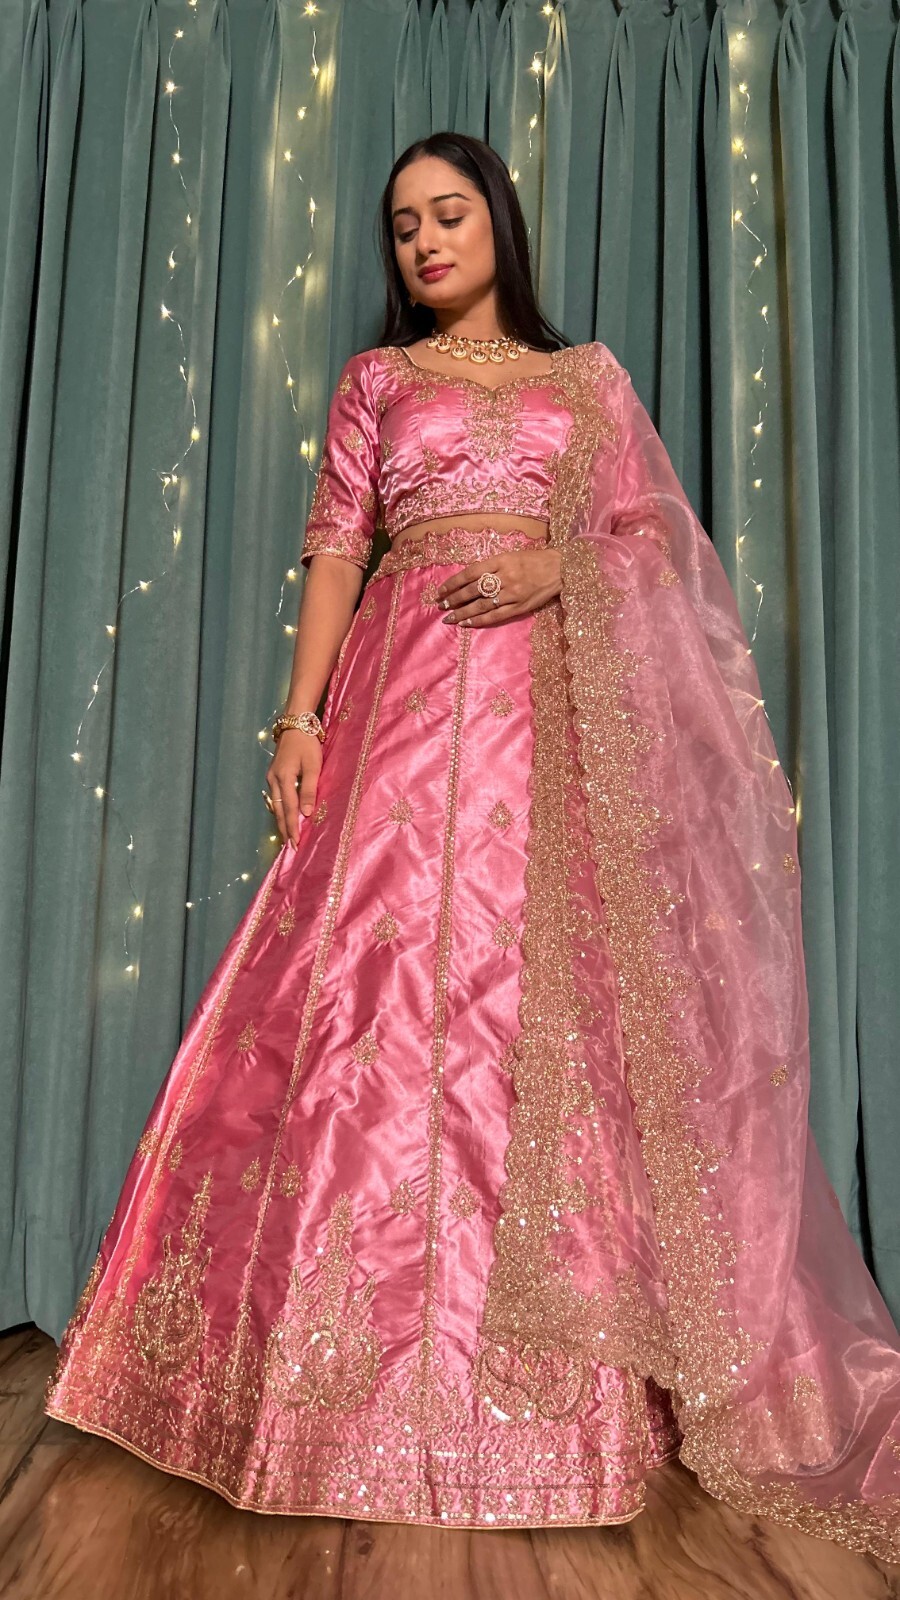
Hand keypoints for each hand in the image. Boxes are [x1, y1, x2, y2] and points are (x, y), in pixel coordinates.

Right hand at [265, 730, 322, 848]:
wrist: (296, 724)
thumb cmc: (307, 744)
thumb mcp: (313, 765)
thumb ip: (309, 789)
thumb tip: (306, 812)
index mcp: (283, 779)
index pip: (288, 810)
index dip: (292, 828)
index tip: (296, 844)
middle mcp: (274, 781)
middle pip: (278, 811)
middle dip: (285, 830)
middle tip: (291, 848)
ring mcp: (272, 778)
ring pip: (275, 806)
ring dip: (281, 822)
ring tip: (288, 837)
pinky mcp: (274, 775)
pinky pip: (276, 798)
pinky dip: (280, 811)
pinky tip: (284, 817)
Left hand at [434, 547, 560, 627]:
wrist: (559, 568)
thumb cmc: (533, 560)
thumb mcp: (510, 556)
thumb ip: (491, 566)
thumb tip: (468, 579)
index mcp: (501, 561)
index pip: (470, 573)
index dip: (453, 583)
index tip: (441, 590)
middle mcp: (505, 577)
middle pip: (473, 590)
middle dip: (454, 599)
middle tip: (441, 605)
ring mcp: (512, 593)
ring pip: (481, 605)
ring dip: (463, 612)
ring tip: (449, 617)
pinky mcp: (519, 607)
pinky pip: (495, 616)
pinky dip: (479, 620)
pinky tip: (467, 623)